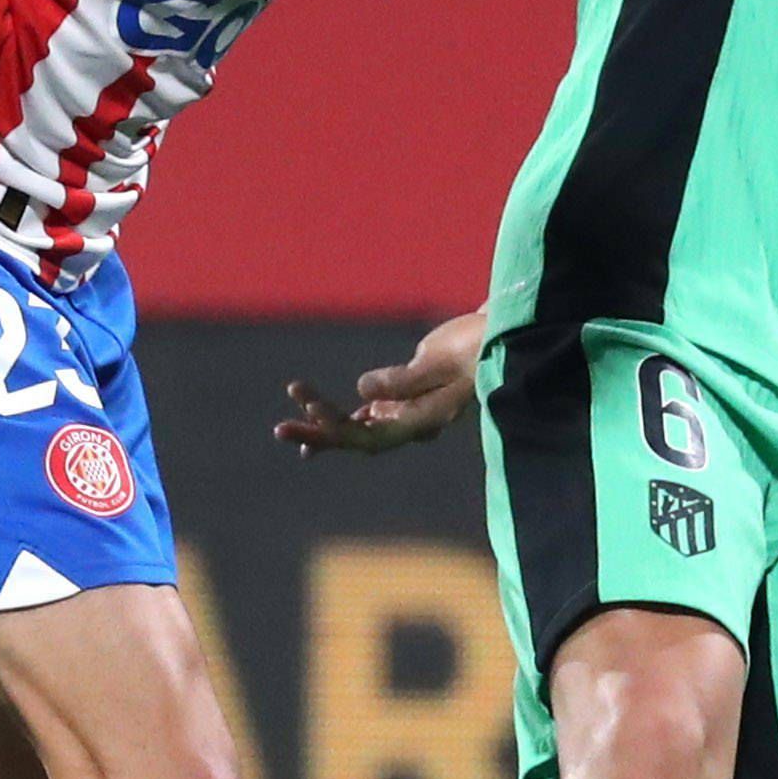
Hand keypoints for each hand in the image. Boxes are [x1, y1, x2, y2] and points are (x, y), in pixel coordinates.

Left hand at [275, 308, 479, 452]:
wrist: (499, 341)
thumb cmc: (477, 349)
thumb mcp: (441, 361)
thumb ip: (404, 380)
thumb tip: (361, 392)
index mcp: (421, 421)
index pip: (370, 436)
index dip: (337, 427)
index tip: (312, 407)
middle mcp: (409, 424)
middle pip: (355, 438)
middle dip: (317, 433)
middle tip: (278, 429)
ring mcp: (405, 413)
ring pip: (356, 426)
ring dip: (322, 423)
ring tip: (284, 425)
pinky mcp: (404, 397)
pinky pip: (366, 412)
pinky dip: (339, 411)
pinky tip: (313, 409)